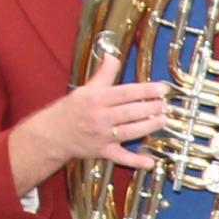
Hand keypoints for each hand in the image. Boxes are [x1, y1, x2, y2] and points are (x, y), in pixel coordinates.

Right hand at [13, 75, 169, 189]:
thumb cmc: (71, 110)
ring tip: (163, 120)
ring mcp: (101, 136)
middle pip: (130, 112)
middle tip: (166, 105)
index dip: (146, 91)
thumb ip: (103, 74)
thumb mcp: (86, 88)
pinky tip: (150, 162)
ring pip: (130, 132)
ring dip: (149, 127)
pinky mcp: (102, 151)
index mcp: (96, 99)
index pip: (126, 93)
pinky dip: (135, 162)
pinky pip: (121, 157)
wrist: (52, 134)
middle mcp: (100, 118)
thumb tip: (113, 56)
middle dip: (151, 108)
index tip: (162, 89)